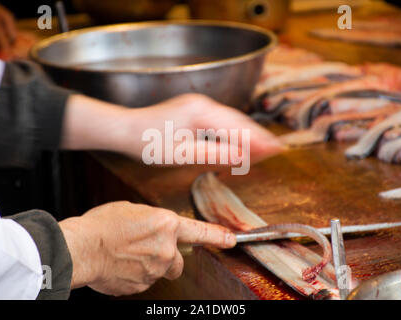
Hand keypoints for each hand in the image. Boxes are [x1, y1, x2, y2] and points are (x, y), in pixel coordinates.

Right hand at [58, 201, 235, 295]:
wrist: (82, 247)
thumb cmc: (103, 224)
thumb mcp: (133, 210)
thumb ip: (152, 221)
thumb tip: (155, 231)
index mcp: (166, 224)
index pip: (199, 232)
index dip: (217, 236)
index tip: (231, 240)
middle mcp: (166, 248)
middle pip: (177, 260)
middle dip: (167, 258)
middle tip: (146, 251)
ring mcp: (155, 270)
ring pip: (159, 271)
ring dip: (148, 266)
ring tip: (125, 255)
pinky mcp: (142, 285)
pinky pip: (143, 281)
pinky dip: (135, 276)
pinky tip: (120, 266)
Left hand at [62, 94, 283, 165]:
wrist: (124, 129)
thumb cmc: (147, 143)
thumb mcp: (182, 154)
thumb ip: (214, 154)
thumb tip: (242, 157)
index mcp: (201, 112)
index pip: (237, 127)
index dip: (258, 140)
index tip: (276, 149)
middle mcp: (203, 104)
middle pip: (238, 120)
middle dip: (257, 136)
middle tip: (276, 150)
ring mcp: (198, 105)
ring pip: (230, 120)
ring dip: (246, 134)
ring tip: (264, 147)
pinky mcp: (193, 110)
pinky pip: (219, 121)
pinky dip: (232, 132)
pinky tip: (239, 141)